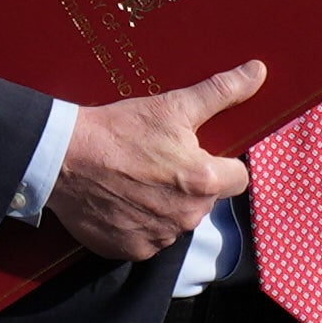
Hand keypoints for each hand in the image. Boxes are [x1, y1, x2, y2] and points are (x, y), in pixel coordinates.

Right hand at [51, 60, 260, 262]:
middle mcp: (186, 217)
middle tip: (158, 164)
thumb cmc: (118, 130)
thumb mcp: (172, 105)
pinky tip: (121, 201)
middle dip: (189, 186)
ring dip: (165, 207)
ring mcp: (159, 237)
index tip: (198, 154)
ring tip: (136, 181)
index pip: (239, 178)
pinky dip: (138, 224)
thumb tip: (257, 73)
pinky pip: (147, 239)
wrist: (64, 158)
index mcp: (203, 182)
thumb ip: (221, 92)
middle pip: (205, 202)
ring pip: (176, 221)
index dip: (221, 164)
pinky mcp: (131, 250)